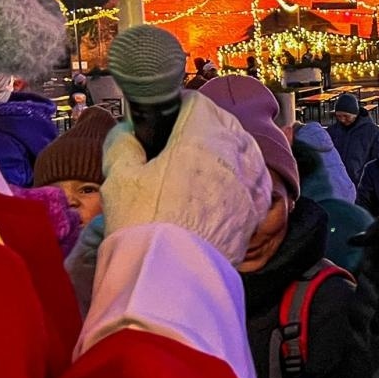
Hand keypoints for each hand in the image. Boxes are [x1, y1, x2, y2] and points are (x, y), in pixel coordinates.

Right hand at [100, 91, 272, 264]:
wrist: (174, 276)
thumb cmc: (145, 224)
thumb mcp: (119, 176)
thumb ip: (122, 142)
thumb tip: (127, 132)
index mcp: (202, 135)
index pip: (195, 101)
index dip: (175, 108)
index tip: (163, 121)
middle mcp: (235, 151)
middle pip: (222, 122)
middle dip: (201, 127)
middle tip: (176, 146)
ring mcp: (252, 180)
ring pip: (243, 149)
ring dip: (224, 151)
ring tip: (198, 170)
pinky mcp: (259, 208)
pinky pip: (254, 179)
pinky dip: (240, 178)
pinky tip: (221, 191)